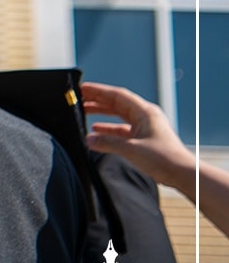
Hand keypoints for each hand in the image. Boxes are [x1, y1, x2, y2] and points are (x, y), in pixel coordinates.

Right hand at [85, 80, 228, 239]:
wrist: (183, 174)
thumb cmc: (164, 158)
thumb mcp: (131, 149)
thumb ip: (107, 142)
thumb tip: (89, 139)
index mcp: (145, 112)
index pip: (117, 95)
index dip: (98, 91)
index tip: (82, 88)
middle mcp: (145, 116)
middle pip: (117, 103)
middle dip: (98, 100)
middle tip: (79, 98)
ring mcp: (145, 127)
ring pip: (119, 115)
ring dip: (102, 113)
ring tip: (84, 111)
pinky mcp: (144, 138)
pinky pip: (122, 129)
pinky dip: (109, 128)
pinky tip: (97, 132)